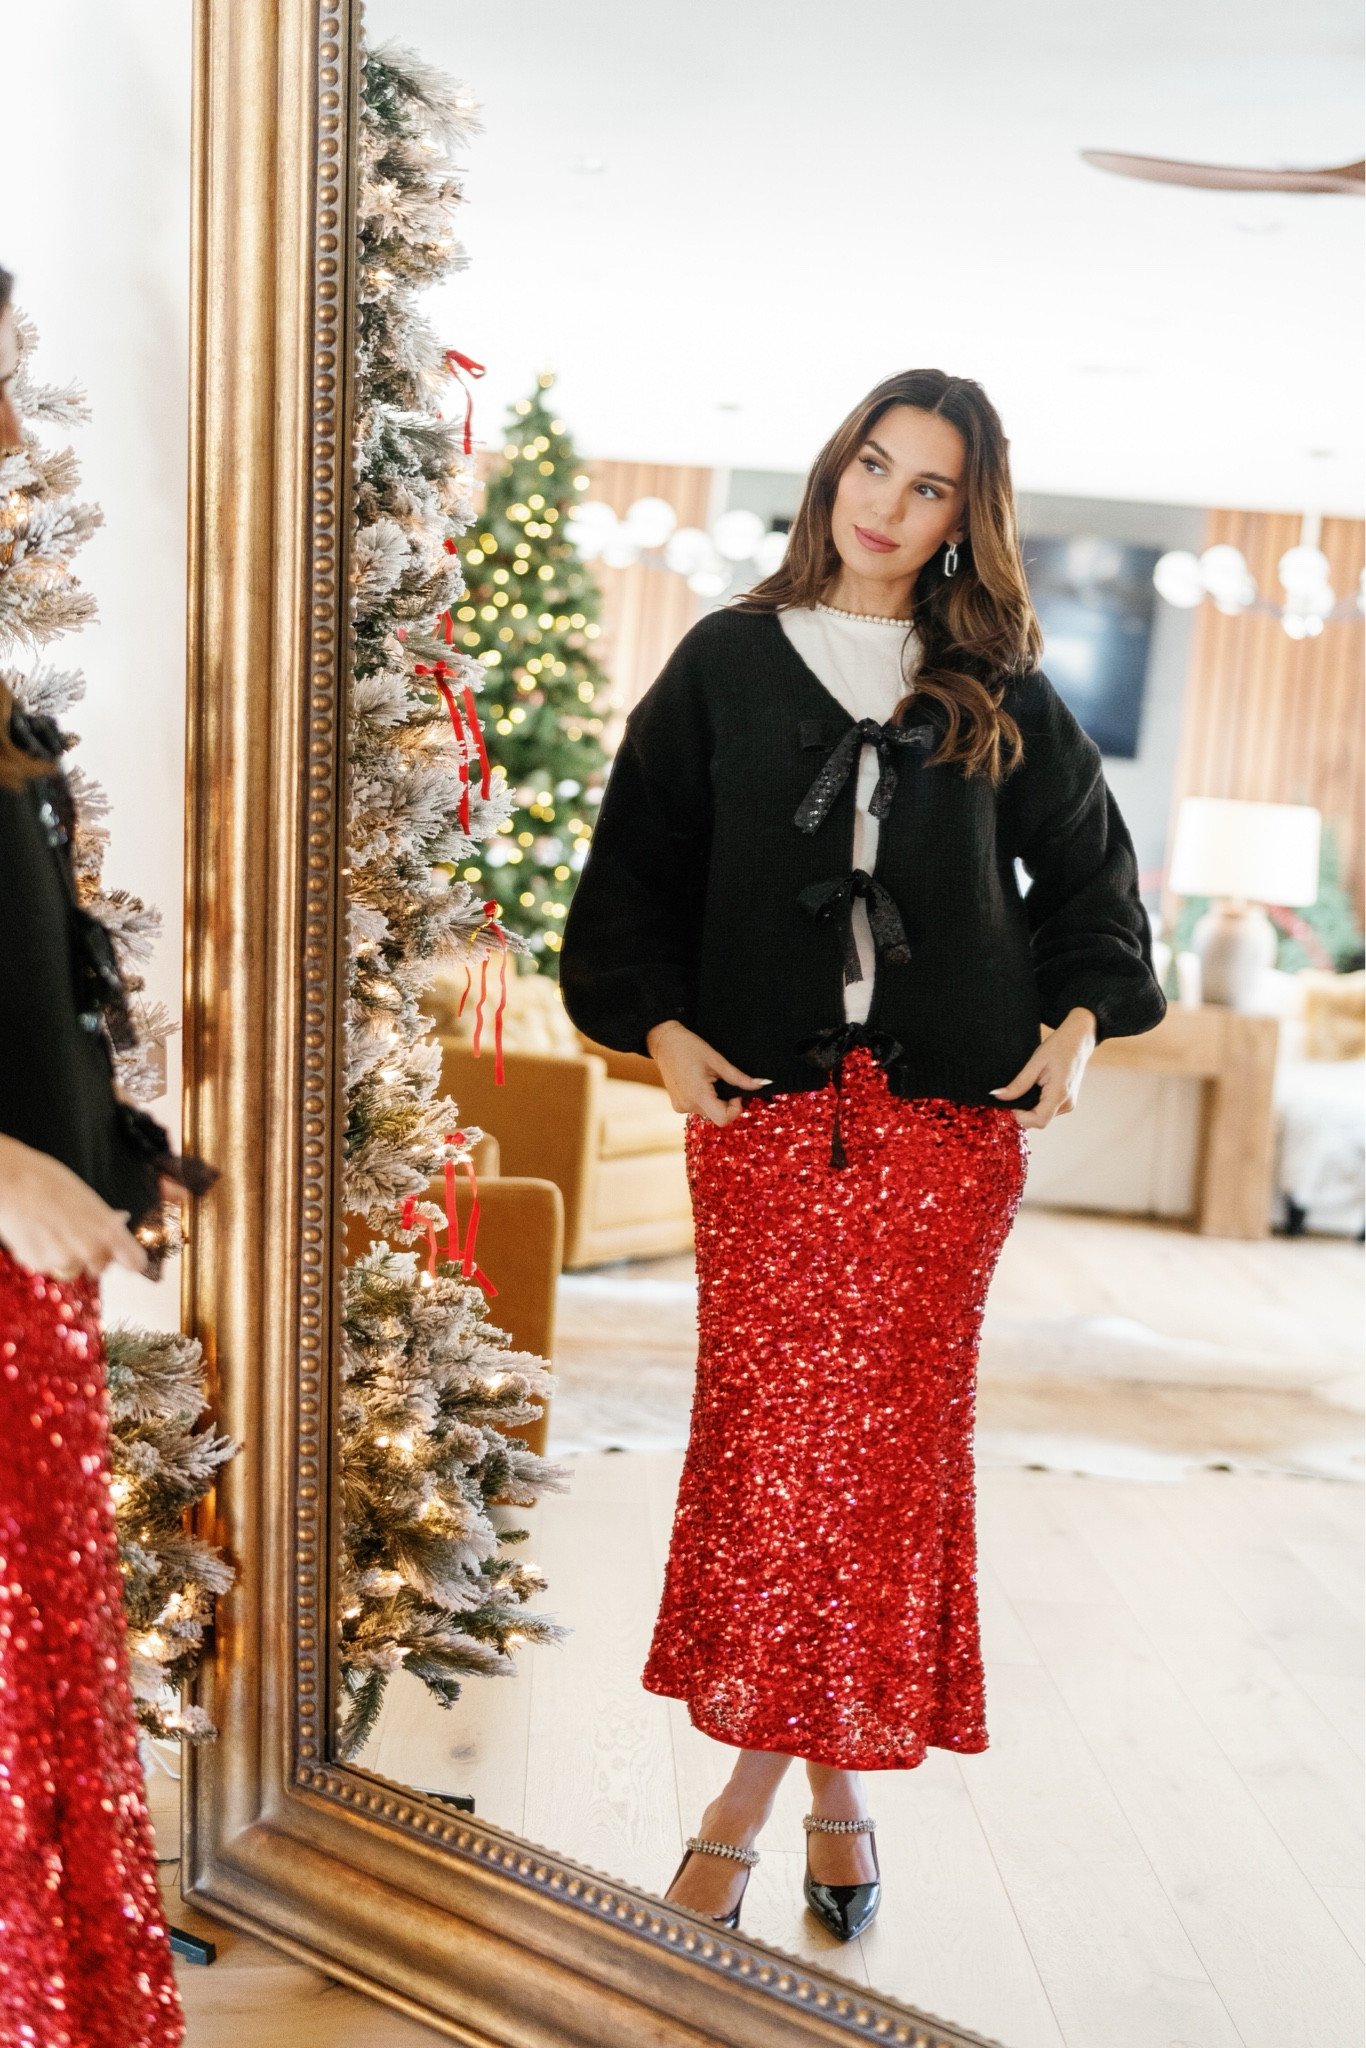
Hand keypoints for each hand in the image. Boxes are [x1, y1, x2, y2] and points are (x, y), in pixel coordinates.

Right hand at [0, 1134, 148, 1279]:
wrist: (11, 1181)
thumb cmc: (48, 1181)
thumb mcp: (86, 1197)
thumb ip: (105, 1217)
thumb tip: (121, 1221)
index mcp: (108, 1230)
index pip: (135, 1262)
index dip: (128, 1259)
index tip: (122, 1256)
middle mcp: (91, 1250)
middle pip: (99, 1267)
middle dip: (90, 1256)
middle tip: (73, 1233)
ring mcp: (64, 1260)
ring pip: (69, 1266)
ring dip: (59, 1253)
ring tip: (46, 1226)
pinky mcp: (39, 1265)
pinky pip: (44, 1265)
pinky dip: (39, 1253)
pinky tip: (32, 1231)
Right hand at [645, 1021, 770, 1127]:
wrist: (664, 1042)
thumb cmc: (690, 1047)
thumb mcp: (717, 1061)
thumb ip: (739, 1078)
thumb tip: (762, 1084)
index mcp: (698, 1095)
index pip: (724, 1119)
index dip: (735, 1109)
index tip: (735, 1092)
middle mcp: (687, 1105)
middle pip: (717, 1115)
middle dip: (726, 1102)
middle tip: (722, 1080)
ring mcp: (680, 1107)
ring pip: (708, 1112)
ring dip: (714, 1100)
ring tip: (707, 1079)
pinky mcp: (677, 1105)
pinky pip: (698, 1108)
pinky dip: (704, 1099)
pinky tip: (699, 1082)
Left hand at [990, 1007, 1096, 1129]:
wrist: (1078, 1040)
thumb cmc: (1058, 1047)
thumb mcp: (1035, 1063)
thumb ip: (1018, 1084)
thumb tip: (997, 1096)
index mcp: (1060, 1093)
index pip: (1039, 1121)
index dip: (1021, 1116)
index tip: (1013, 1100)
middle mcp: (1067, 1104)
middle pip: (1039, 1120)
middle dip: (1024, 1110)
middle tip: (1018, 1089)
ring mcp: (1069, 1104)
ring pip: (1042, 1116)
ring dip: (1031, 1106)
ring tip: (1032, 1084)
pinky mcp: (1067, 1102)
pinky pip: (1048, 1109)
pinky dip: (1038, 1103)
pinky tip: (1038, 1086)